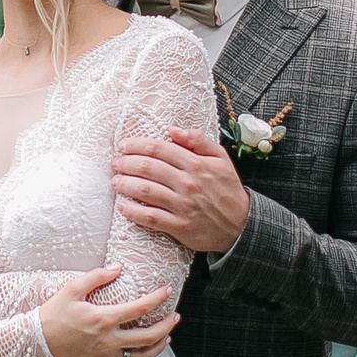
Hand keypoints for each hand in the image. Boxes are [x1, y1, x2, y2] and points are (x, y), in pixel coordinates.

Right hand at [39, 268, 179, 356]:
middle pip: (149, 337)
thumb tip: (117, 269)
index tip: (166, 291)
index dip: (157, 299)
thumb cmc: (52, 316)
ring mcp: (106, 355)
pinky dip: (142, 356)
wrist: (36, 343)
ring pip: (142, 356)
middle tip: (175, 316)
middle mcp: (108, 340)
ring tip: (168, 335)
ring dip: (160, 345)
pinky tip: (146, 348)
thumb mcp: (71, 290)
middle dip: (167, 326)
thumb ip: (96, 277)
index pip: (140, 309)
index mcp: (103, 319)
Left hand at [114, 128, 250, 255]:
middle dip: (126, 163)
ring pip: (146, 191)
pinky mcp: (180, 226)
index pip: (159, 149)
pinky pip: (151, 217)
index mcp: (196, 164)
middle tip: (116, 163)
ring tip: (115, 181)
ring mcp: (183, 205)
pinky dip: (133, 212)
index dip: (137, 145)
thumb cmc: (227, 189)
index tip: (123, 145)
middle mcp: (188, 183)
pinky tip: (123, 206)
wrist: (241, 225)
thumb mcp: (220, 158)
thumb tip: (172, 129)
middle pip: (148, 168)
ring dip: (126, 184)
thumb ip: (198, 140)